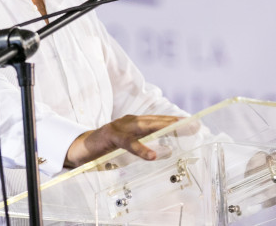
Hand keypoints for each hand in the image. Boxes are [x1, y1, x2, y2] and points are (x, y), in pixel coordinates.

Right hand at [64, 114, 182, 167]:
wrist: (81, 149)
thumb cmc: (107, 149)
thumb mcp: (131, 150)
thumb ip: (148, 148)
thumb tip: (171, 152)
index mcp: (134, 124)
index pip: (158, 121)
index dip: (175, 122)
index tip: (194, 124)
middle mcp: (128, 122)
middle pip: (154, 120)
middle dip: (173, 122)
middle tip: (191, 125)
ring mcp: (119, 127)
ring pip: (143, 126)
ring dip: (161, 127)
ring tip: (177, 130)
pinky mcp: (110, 136)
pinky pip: (127, 143)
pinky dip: (140, 148)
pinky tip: (152, 155)